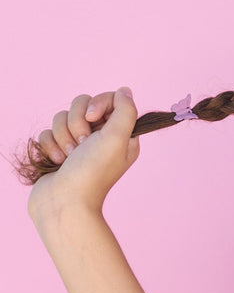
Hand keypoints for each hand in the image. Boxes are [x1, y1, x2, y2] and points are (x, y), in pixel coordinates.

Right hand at [27, 88, 140, 218]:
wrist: (64, 202)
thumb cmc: (93, 171)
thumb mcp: (118, 138)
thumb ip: (125, 110)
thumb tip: (124, 90)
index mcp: (121, 135)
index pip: (110, 100)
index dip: (98, 104)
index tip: (93, 118)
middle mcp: (102, 138)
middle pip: (83, 105)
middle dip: (77, 122)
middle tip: (82, 144)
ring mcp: (78, 144)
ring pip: (62, 117)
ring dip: (63, 136)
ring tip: (70, 156)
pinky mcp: (58, 150)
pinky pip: (48, 132)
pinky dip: (51, 146)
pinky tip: (59, 162)